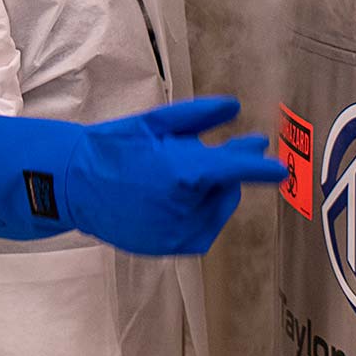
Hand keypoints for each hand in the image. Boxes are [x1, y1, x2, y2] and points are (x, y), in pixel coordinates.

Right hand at [0, 96, 288, 255]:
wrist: (73, 184)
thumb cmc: (115, 147)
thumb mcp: (156, 123)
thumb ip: (199, 116)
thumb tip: (235, 107)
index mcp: (182, 172)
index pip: (235, 171)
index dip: (261, 169)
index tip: (282, 170)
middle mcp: (184, 207)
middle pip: (226, 188)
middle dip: (228, 170)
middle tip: (226, 149)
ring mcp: (175, 232)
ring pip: (215, 210)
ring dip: (212, 192)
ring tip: (182, 175)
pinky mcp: (167, 248)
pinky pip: (200, 231)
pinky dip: (200, 214)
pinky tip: (180, 198)